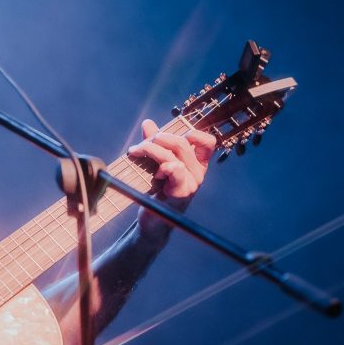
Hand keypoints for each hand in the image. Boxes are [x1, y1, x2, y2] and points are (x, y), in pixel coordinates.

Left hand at [128, 119, 215, 242]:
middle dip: (157, 138)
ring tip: (135, 153)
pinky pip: (175, 170)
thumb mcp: (155, 164)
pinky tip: (154, 175)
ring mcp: (192, 183)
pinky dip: (162, 168)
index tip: (174, 136)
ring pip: (173, 155)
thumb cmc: (155, 192)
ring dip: (150, 150)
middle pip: (182, 143)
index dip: (195, 134)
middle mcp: (198, 173)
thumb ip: (154, 143)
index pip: (208, 142)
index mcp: (196, 164)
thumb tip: (148, 123)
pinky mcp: (182, 192)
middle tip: (139, 146)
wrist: (152, 220)